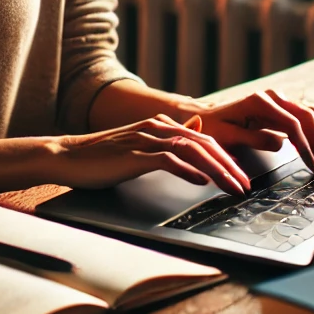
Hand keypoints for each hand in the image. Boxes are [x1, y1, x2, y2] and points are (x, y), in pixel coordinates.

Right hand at [48, 116, 251, 195]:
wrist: (67, 155)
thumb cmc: (102, 156)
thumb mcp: (140, 144)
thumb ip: (169, 139)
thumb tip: (196, 131)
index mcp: (160, 126)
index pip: (204, 140)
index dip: (226, 158)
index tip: (241, 177)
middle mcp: (157, 128)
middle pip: (204, 143)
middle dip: (229, 166)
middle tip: (245, 186)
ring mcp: (145, 139)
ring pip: (191, 150)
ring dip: (216, 170)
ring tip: (232, 187)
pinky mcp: (134, 154)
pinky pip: (168, 160)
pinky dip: (188, 170)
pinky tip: (202, 182)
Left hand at [183, 90, 313, 174]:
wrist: (207, 118)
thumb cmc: (214, 128)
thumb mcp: (228, 137)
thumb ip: (254, 139)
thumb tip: (281, 144)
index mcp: (260, 102)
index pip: (293, 124)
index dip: (307, 146)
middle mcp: (274, 97)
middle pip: (309, 116)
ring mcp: (280, 100)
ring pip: (313, 114)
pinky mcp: (283, 108)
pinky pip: (307, 117)